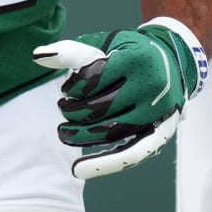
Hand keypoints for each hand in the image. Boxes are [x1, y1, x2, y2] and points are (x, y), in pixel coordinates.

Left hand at [33, 19, 205, 179]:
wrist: (173, 60)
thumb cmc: (130, 50)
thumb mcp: (105, 42)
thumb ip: (72, 51)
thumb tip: (37, 55)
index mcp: (137, 59)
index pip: (93, 80)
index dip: (73, 87)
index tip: (67, 88)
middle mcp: (152, 87)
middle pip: (101, 108)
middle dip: (74, 112)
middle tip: (63, 108)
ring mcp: (159, 112)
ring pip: (113, 132)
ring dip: (83, 137)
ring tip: (64, 133)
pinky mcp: (162, 132)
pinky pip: (134, 153)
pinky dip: (106, 164)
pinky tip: (80, 169)